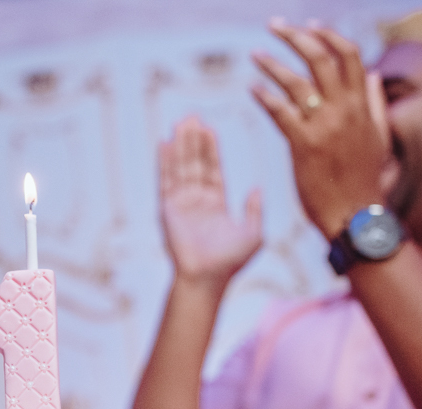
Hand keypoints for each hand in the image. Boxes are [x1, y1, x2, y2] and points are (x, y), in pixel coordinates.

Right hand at [159, 116, 263, 287]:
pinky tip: (165, 143)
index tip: (209, 129)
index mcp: (216, 205)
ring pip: (182, 167)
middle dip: (194, 140)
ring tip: (182, 122)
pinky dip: (165, 161)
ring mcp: (182, 204)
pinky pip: (166, 179)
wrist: (206, 278)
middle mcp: (197, 201)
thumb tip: (256, 188)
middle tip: (193, 116)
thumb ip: (254, 210)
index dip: (211, 149)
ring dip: (182, 144)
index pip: (213, 170)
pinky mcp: (169, 208)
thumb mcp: (253, 234)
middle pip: (196, 163)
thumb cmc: (230, 262)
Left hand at [252, 20, 390, 238]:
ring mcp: (324, 127)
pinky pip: (280, 112)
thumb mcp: (378, 137)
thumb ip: (374, 103)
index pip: (349, 55)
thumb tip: (372, 74)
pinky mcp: (304, 146)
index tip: (310, 25)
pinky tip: (252, 89)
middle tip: (273, 26)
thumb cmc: (364, 180)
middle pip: (321, 57)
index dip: (328, 34)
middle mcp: (344, 110)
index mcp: (362, 105)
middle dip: (295, 36)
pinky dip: (264, 96)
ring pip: (297, 81)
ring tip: (255, 55)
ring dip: (272, 63)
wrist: (356, 216)